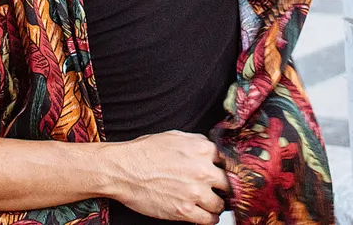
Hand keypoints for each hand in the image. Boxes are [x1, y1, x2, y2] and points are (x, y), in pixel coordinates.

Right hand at [106, 130, 230, 224]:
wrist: (125, 170)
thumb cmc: (145, 151)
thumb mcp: (174, 136)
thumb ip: (196, 142)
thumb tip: (209, 148)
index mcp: (201, 149)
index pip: (227, 160)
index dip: (224, 168)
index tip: (222, 173)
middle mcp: (203, 170)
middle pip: (227, 184)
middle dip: (224, 188)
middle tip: (219, 190)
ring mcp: (195, 192)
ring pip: (220, 204)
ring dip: (217, 205)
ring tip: (212, 204)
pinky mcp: (185, 211)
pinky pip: (209, 220)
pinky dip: (210, 219)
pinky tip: (206, 215)